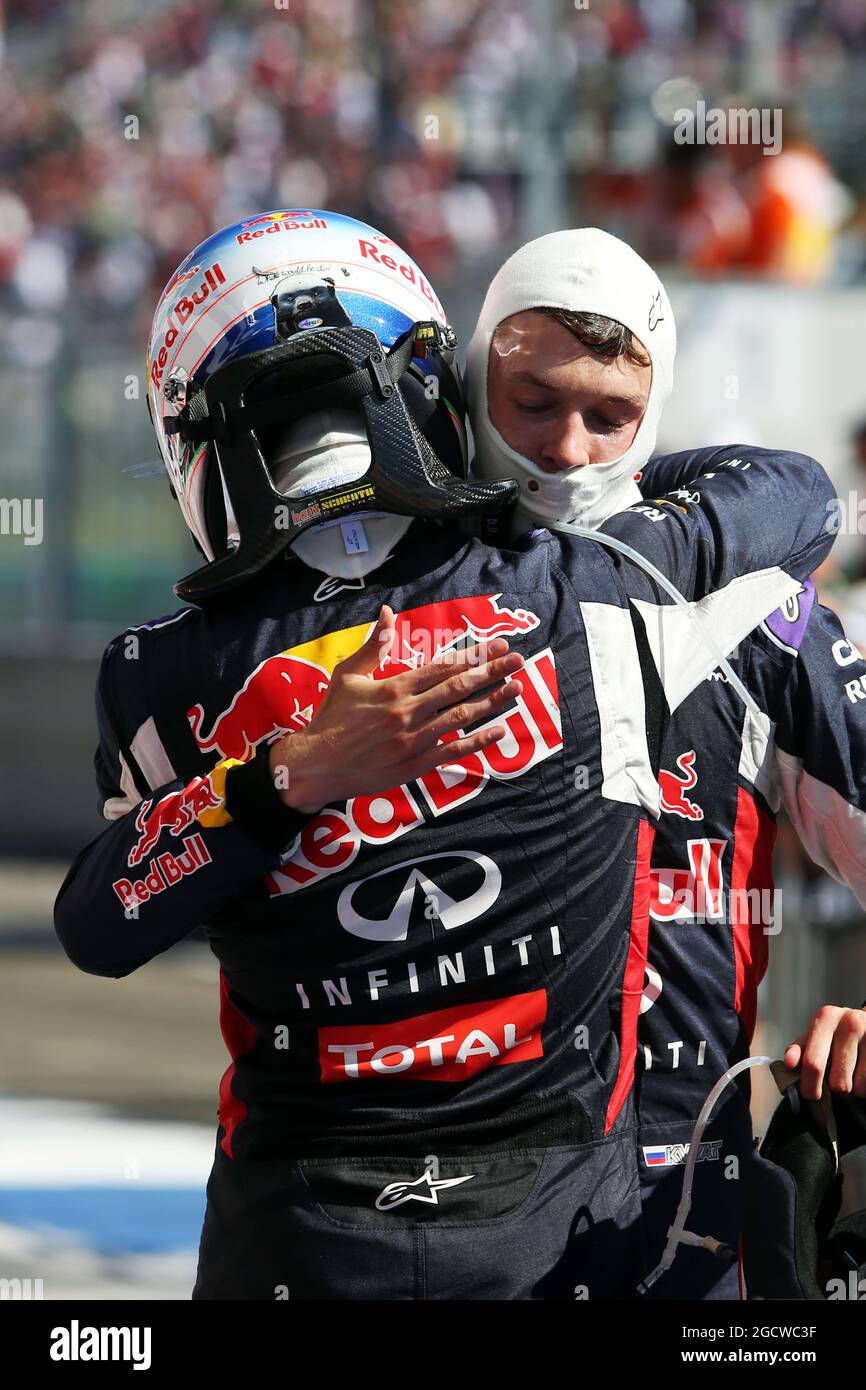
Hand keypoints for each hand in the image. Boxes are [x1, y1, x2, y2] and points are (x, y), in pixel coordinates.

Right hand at [268, 604, 524, 812]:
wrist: (316, 765)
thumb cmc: (331, 718)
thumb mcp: (348, 675)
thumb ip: (374, 645)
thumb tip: (388, 612)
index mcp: (394, 687)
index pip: (443, 666)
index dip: (475, 654)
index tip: (498, 644)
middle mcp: (408, 712)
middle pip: (459, 688)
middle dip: (492, 672)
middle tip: (518, 659)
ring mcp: (414, 740)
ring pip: (462, 717)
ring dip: (492, 702)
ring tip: (516, 688)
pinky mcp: (415, 765)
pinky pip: (453, 751)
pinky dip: (478, 741)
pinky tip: (498, 730)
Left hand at [784, 1005, 865, 1100]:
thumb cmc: (836, 1034)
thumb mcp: (815, 1036)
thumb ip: (799, 1050)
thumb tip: (789, 1063)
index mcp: (825, 1018)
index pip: (813, 1063)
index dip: (811, 1086)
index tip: (812, 1096)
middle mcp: (849, 1023)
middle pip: (838, 1082)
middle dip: (836, 1090)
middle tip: (837, 1082)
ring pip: (858, 1088)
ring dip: (855, 1089)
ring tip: (853, 1073)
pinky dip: (865, 1087)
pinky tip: (863, 1072)